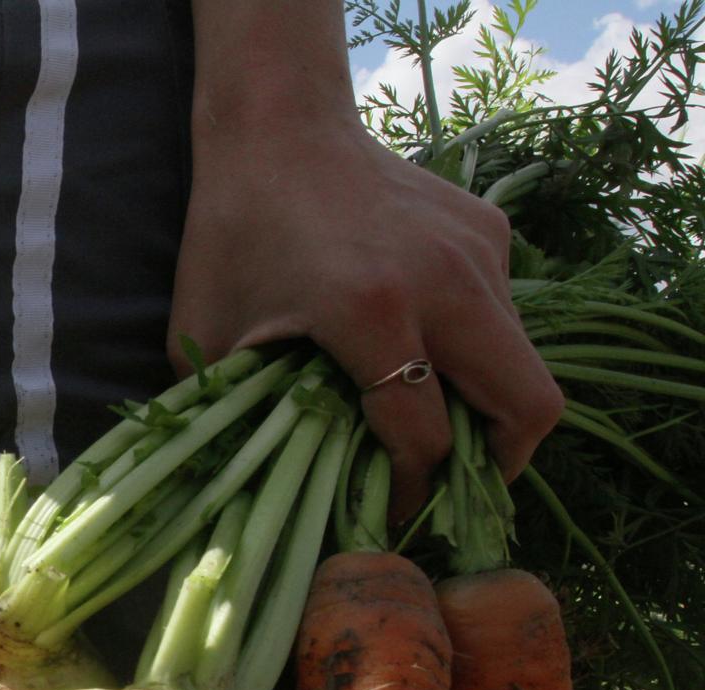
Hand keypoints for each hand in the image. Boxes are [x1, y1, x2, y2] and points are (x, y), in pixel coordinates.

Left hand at [169, 117, 562, 521]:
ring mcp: (478, 252)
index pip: (426, 435)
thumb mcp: (210, 337)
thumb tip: (253, 488)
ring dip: (486, 406)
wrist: (278, 129)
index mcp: (372, 312)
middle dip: (498, 464)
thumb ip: (238, 414)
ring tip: (434, 427)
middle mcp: (445, 282)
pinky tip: (420, 349)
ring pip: (521, 362)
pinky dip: (475, 350)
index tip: (390, 514)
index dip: (413, 492)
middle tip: (454, 487)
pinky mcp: (490, 231)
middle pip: (527, 405)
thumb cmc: (231, 237)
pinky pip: (503, 315)